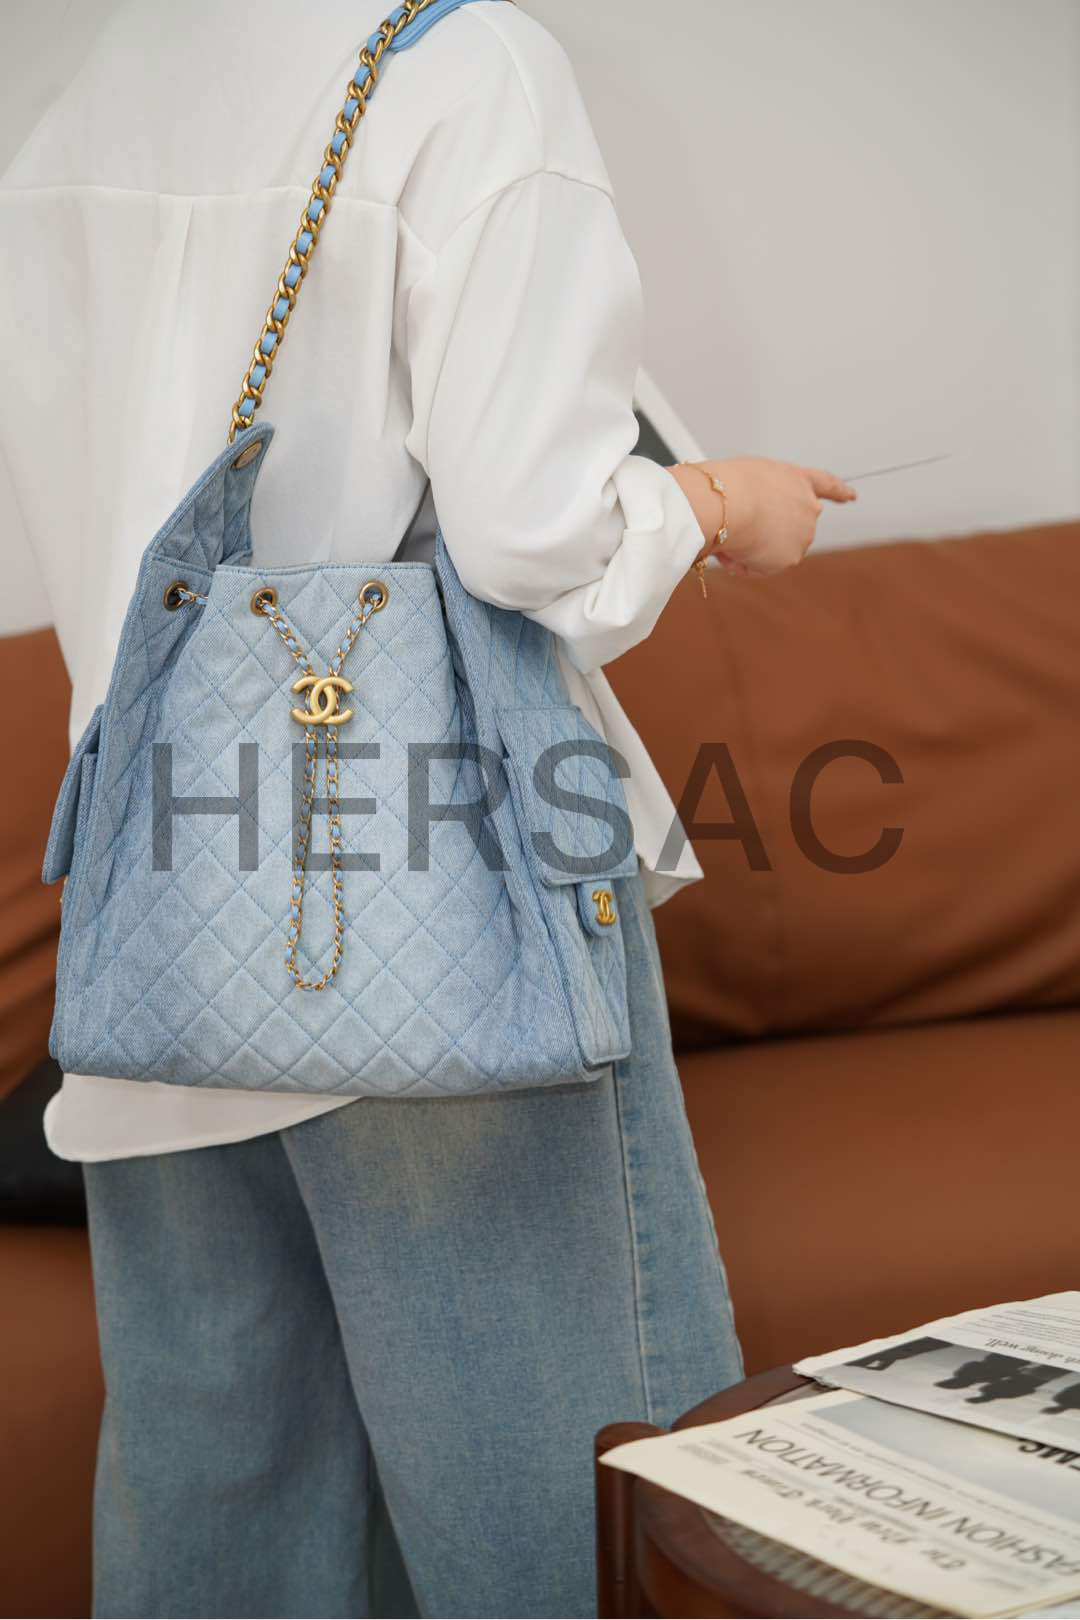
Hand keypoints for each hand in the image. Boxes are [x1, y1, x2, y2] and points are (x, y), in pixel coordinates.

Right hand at [671, 457, 856, 578]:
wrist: (726, 503)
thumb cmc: (727, 487)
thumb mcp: (749, 478)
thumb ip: (762, 495)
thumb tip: (752, 523)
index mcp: (797, 479)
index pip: (826, 484)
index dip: (839, 492)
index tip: (851, 496)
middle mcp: (808, 506)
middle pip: (792, 528)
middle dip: (768, 534)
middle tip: (739, 527)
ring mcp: (803, 533)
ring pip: (774, 550)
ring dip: (752, 549)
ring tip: (732, 532)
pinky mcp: (791, 556)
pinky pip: (761, 568)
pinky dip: (744, 565)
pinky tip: (732, 549)